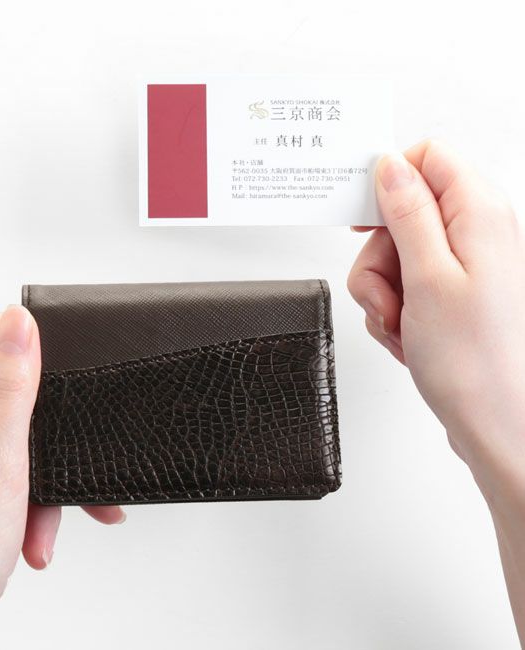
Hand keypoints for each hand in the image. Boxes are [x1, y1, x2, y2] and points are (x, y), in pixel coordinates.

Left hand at [0, 306, 124, 649]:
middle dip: (52, 428)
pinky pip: (6, 465)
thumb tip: (18, 321)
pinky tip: (35, 531)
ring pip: (16, 433)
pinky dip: (28, 493)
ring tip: (49, 518)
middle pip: (14, 388)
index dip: (38, 345)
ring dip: (44, 472)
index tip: (68, 377)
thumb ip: (10, 387)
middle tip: (71, 465)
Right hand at [348, 140, 524, 477]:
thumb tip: (390, 166)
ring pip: (395, 254)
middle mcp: (476, 234)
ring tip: (402, 323)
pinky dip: (394, 310)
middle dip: (379, 257)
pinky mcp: (452, 294)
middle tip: (389, 293)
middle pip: (401, 214)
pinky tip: (408, 335)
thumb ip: (407, 212)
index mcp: (479, 214)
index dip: (389, 182)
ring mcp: (464, 266)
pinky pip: (403, 285)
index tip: (365, 221)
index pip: (428, 158)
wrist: (497, 422)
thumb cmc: (474, 361)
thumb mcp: (428, 277)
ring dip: (383, 291)